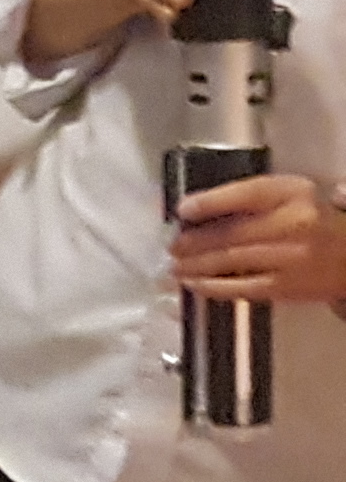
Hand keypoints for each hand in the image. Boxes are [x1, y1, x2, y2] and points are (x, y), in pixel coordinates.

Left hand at [173, 173, 345, 304]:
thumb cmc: (310, 218)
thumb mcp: (287, 194)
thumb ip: (246, 196)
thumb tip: (191, 206)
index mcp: (292, 193)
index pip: (245, 194)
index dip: (208, 202)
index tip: (181, 210)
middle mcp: (293, 223)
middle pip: (232, 231)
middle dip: (193, 241)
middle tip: (170, 246)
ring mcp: (290, 258)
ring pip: (232, 261)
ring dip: (195, 265)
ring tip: (174, 266)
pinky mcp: (287, 287)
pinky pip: (242, 288)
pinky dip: (212, 287)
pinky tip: (193, 284)